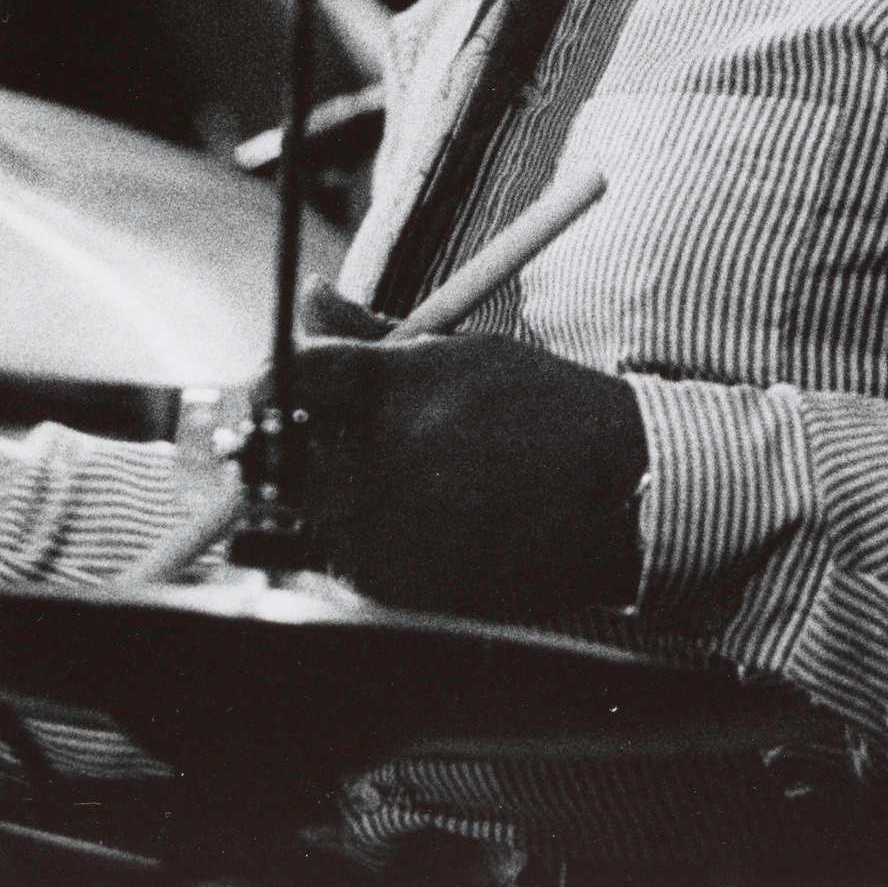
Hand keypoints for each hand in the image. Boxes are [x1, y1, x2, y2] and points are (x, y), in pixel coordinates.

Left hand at [291, 330, 647, 619]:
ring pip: (308, 513)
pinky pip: (347, 561)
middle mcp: (380, 463)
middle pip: (278, 454)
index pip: (288, 376)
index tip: (273, 389)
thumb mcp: (460, 352)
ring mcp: (388, 534)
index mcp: (394, 389)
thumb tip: (312, 296)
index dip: (271, 379)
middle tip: (308, 440)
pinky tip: (416, 520)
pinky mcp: (401, 590)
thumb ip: (370, 334)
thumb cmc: (540, 410)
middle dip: (283, 444)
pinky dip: (361, 540)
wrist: (616, 498)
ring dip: (322, 495)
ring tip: (388, 479)